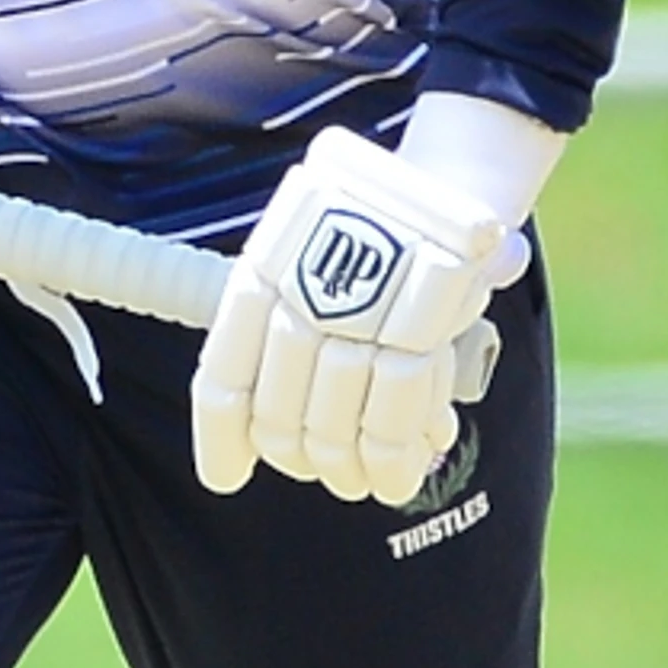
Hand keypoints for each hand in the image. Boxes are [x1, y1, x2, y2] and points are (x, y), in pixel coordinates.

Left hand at [190, 127, 525, 504]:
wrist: (446, 186)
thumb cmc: (377, 230)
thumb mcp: (318, 254)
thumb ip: (285, 331)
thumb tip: (235, 454)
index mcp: (264, 273)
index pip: (225, 378)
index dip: (221, 439)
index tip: (227, 478)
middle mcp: (300, 296)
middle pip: (281, 416)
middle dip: (301, 458)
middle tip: (324, 472)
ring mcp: (355, 317)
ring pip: (332, 428)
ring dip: (347, 469)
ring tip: (364, 480)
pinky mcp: (414, 334)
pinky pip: (391, 424)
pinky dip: (393, 461)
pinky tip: (398, 476)